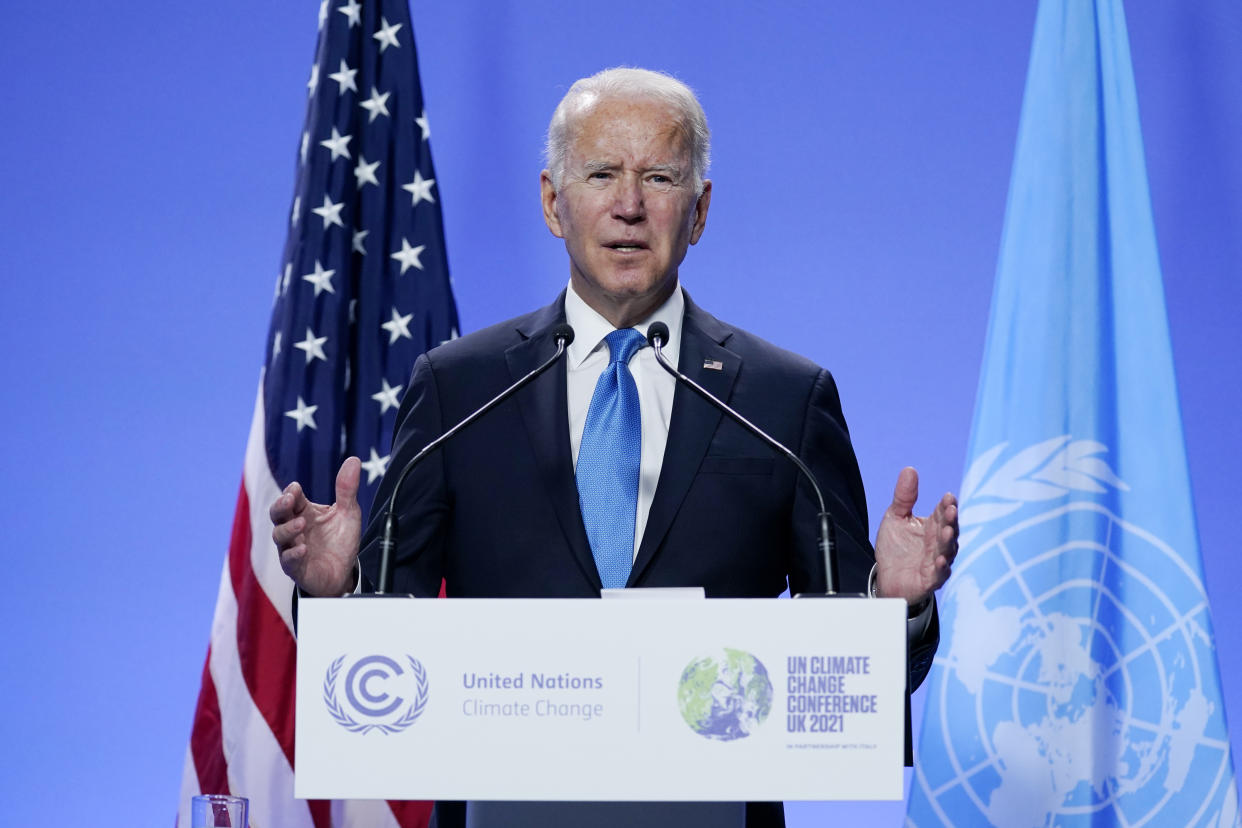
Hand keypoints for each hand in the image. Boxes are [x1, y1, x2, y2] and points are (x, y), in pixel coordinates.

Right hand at [270, 457, 362, 595]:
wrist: (342, 573)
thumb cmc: (339, 541)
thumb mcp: (348, 513)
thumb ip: (347, 489)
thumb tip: (353, 460)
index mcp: (304, 512)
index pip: (291, 498)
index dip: (291, 492)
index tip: (296, 488)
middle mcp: (294, 528)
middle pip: (277, 514)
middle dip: (280, 506)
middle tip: (289, 500)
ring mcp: (292, 548)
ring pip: (279, 536)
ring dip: (288, 529)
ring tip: (302, 525)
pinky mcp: (296, 567)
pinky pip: (288, 560)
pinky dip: (293, 554)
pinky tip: (303, 549)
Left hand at [874, 466, 957, 604]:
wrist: (888, 578)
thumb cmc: (897, 548)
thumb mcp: (896, 517)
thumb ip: (904, 497)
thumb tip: (910, 469)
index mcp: (932, 526)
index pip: (943, 513)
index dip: (946, 505)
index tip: (948, 497)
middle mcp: (939, 542)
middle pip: (949, 529)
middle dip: (951, 520)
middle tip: (950, 510)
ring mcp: (937, 561)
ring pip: (947, 550)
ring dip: (948, 541)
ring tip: (947, 531)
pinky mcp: (931, 579)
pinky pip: (940, 573)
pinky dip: (941, 567)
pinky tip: (940, 560)